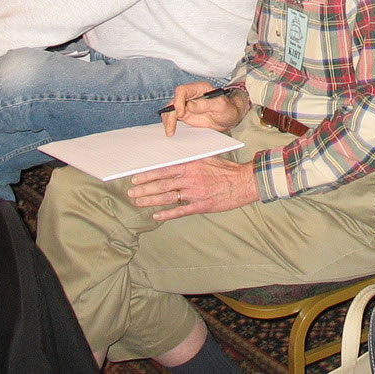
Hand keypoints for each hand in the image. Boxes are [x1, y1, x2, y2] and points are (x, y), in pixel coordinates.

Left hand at [125, 155, 257, 222]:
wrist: (244, 182)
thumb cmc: (226, 169)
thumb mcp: (207, 158)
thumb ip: (190, 160)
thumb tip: (173, 160)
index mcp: (191, 165)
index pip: (164, 169)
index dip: (148, 174)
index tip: (135, 177)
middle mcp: (191, 178)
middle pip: (162, 184)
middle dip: (144, 189)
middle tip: (131, 192)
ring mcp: (195, 193)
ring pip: (168, 197)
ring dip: (151, 200)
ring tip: (138, 202)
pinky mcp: (201, 205)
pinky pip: (180, 211)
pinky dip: (167, 213)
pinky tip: (156, 216)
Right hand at [162, 82, 247, 135]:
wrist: (229, 118)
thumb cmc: (228, 109)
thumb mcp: (221, 106)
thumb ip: (206, 104)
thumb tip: (190, 105)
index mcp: (199, 89)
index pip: (182, 90)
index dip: (178, 101)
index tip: (180, 113)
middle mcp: (190, 96)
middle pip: (174, 101)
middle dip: (170, 114)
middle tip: (171, 127)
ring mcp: (187, 105)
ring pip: (171, 109)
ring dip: (168, 120)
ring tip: (170, 131)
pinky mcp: (185, 115)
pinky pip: (174, 117)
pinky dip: (170, 123)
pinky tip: (171, 131)